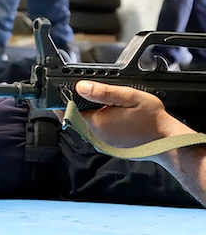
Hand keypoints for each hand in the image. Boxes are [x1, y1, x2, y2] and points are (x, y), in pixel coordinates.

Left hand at [74, 81, 188, 157]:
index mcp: (97, 124)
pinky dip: (97, 121)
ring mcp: (101, 144)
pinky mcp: (108, 147)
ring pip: (83, 124)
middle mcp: (95, 137)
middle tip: (91, 92)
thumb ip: (103, 92)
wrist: (168, 141)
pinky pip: (94, 131)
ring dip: (87, 112)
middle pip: (74, 117)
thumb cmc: (152, 119)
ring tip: (103, 103)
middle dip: (77, 104)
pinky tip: (109, 114)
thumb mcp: (129, 97)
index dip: (66, 98)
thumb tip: (80, 87)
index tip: (71, 88)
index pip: (67, 110)